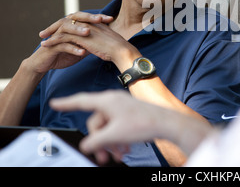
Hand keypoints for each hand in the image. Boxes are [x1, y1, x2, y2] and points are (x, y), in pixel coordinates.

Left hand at [40, 12, 139, 69]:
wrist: (121, 50)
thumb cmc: (118, 49)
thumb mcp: (107, 41)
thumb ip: (102, 39)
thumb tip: (101, 44)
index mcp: (94, 23)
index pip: (76, 20)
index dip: (67, 24)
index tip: (59, 29)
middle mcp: (88, 23)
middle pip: (67, 21)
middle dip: (55, 26)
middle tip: (46, 32)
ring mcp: (83, 29)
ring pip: (62, 28)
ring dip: (51, 33)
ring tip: (42, 39)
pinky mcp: (80, 37)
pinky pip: (62, 37)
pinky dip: (52, 41)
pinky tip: (45, 45)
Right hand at [50, 91, 168, 163]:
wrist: (166, 123)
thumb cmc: (143, 124)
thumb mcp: (114, 135)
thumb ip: (95, 141)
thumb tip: (86, 145)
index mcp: (107, 101)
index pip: (81, 101)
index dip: (66, 103)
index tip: (54, 103)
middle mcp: (113, 101)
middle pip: (96, 122)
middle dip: (99, 141)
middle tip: (104, 157)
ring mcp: (123, 106)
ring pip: (108, 126)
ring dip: (110, 142)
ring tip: (119, 155)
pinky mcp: (130, 112)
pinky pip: (117, 125)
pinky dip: (118, 138)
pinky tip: (125, 149)